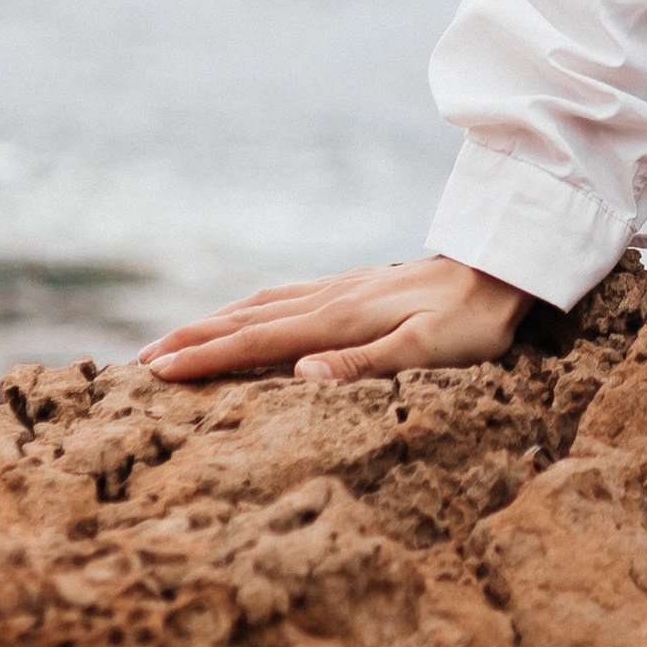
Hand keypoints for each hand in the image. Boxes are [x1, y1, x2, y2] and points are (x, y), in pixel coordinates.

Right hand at [135, 252, 532, 386]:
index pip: (256, 343)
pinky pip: (286, 297)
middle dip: (192, 340)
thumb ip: (365, 366)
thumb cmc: (473, 321)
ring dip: (215, 322)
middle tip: (140, 362)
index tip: (156, 374)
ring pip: (261, 305)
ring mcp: (340, 290)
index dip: (205, 358)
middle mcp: (330, 300)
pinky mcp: (355, 288)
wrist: (505, 270)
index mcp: (338, 320)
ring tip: (176, 340)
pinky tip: (249, 313)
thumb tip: (300, 376)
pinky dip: (251, 308)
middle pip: (246, 320)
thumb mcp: (428, 352)